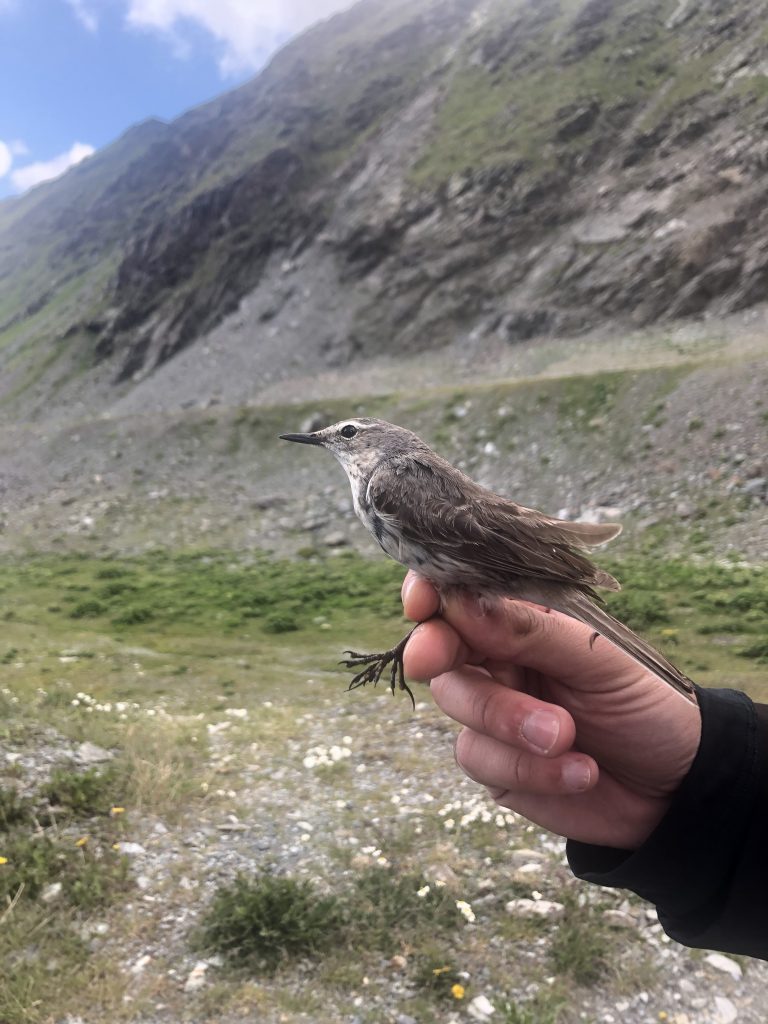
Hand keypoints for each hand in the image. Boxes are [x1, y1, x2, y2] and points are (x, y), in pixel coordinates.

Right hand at [401, 573, 701, 848]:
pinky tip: (582, 772)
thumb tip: (459, 599)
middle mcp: (497, 659)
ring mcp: (492, 713)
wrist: (675, 786)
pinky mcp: (496, 765)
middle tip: (431, 660)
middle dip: (440, 655)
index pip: (461, 592)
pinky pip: (483, 760)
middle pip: (441, 649)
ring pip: (458, 707)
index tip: (420, 602)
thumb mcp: (598, 657)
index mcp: (522, 618)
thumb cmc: (643, 703)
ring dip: (509, 723)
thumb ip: (530, 629)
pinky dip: (532, 769)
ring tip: (567, 737)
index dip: (430, 590)